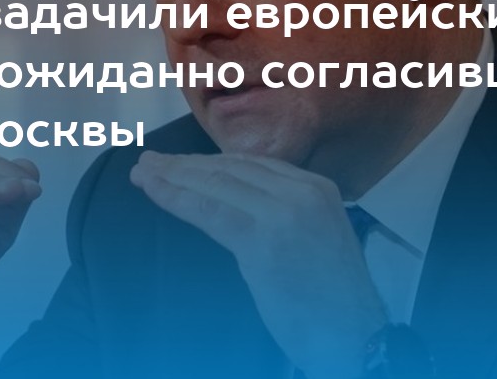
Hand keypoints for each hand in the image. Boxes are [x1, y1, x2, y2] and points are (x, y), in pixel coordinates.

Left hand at [131, 152, 385, 378]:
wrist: (354, 335)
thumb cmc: (330, 299)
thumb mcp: (312, 238)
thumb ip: (280, 213)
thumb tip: (232, 201)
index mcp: (317, 187)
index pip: (251, 165)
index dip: (208, 162)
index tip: (178, 163)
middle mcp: (303, 191)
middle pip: (230, 169)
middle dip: (184, 165)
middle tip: (149, 164)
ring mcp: (285, 212)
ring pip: (216, 184)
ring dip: (173, 177)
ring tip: (143, 174)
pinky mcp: (264, 239)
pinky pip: (209, 210)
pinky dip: (176, 198)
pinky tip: (155, 192)